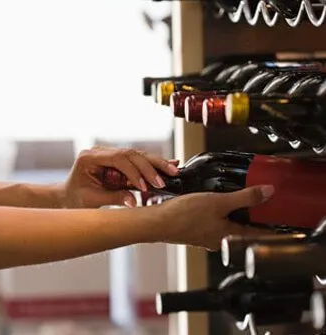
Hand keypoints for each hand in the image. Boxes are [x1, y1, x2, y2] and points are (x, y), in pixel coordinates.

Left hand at [59, 146, 178, 208]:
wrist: (67, 196)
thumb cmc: (75, 199)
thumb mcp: (92, 201)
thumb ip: (113, 198)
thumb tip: (134, 201)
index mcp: (89, 157)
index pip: (118, 159)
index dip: (134, 172)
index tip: (144, 186)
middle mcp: (99, 152)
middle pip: (130, 153)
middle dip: (149, 166)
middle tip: (164, 179)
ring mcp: (108, 154)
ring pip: (136, 154)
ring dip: (155, 163)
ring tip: (173, 169)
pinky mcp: (116, 160)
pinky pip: (136, 160)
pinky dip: (151, 164)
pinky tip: (168, 163)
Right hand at [147, 185, 274, 249]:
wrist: (157, 223)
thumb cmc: (183, 217)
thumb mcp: (218, 202)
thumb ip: (245, 197)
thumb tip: (267, 193)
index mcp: (230, 237)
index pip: (260, 235)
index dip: (272, 226)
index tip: (280, 219)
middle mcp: (220, 240)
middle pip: (245, 230)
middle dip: (254, 218)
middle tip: (261, 203)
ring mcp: (208, 236)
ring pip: (229, 226)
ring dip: (236, 215)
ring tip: (239, 200)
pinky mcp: (197, 231)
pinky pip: (215, 223)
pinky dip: (220, 214)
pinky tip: (214, 204)